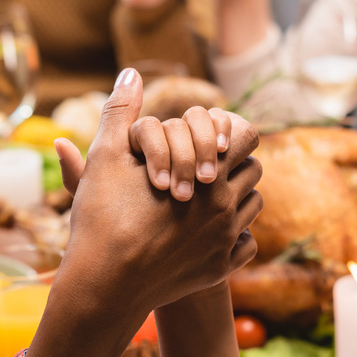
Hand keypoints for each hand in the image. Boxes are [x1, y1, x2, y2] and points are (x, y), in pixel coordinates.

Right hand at [55, 68, 261, 316]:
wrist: (104, 284)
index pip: (246, 136)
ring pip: (252, 207)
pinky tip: (207, 232)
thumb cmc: (103, 216)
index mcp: (209, 173)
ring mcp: (226, 241)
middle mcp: (227, 207)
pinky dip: (234, 236)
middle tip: (205, 165)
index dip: (230, 131)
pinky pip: (247, 244)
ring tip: (205, 196)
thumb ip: (121, 110)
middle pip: (253, 170)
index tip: (210, 137)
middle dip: (233, 163)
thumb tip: (130, 72)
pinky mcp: (221, 269)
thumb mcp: (106, 156)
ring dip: (235, 197)